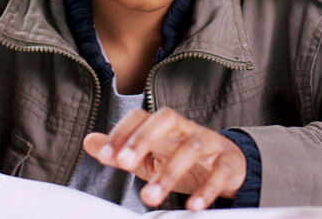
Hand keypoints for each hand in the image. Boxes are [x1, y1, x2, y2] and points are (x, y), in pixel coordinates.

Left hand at [83, 108, 246, 211]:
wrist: (231, 165)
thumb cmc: (184, 158)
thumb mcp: (151, 154)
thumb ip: (123, 149)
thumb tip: (89, 141)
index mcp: (166, 127)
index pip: (142, 116)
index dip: (123, 132)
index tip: (106, 156)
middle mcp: (187, 129)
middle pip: (167, 119)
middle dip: (143, 139)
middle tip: (124, 163)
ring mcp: (210, 144)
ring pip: (191, 147)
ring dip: (169, 173)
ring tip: (149, 198)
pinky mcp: (229, 164)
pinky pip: (220, 172)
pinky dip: (207, 190)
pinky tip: (193, 206)